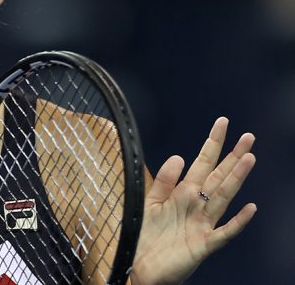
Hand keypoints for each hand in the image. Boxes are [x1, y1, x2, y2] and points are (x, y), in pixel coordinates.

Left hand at [130, 117, 256, 284]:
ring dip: (236, 179)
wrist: (138, 266)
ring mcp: (202, 224)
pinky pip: (224, 232)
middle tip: (249, 136)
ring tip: (249, 158)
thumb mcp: (150, 202)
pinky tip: (250, 208)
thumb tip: (179, 156)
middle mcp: (196, 205)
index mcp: (183, 193)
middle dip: (233, 156)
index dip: (212, 143)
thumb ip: (164, 180)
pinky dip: (237, 221)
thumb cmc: (145, 235)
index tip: (222, 123)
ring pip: (223, 197)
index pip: (202, 163)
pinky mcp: (203, 244)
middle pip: (219, 176)